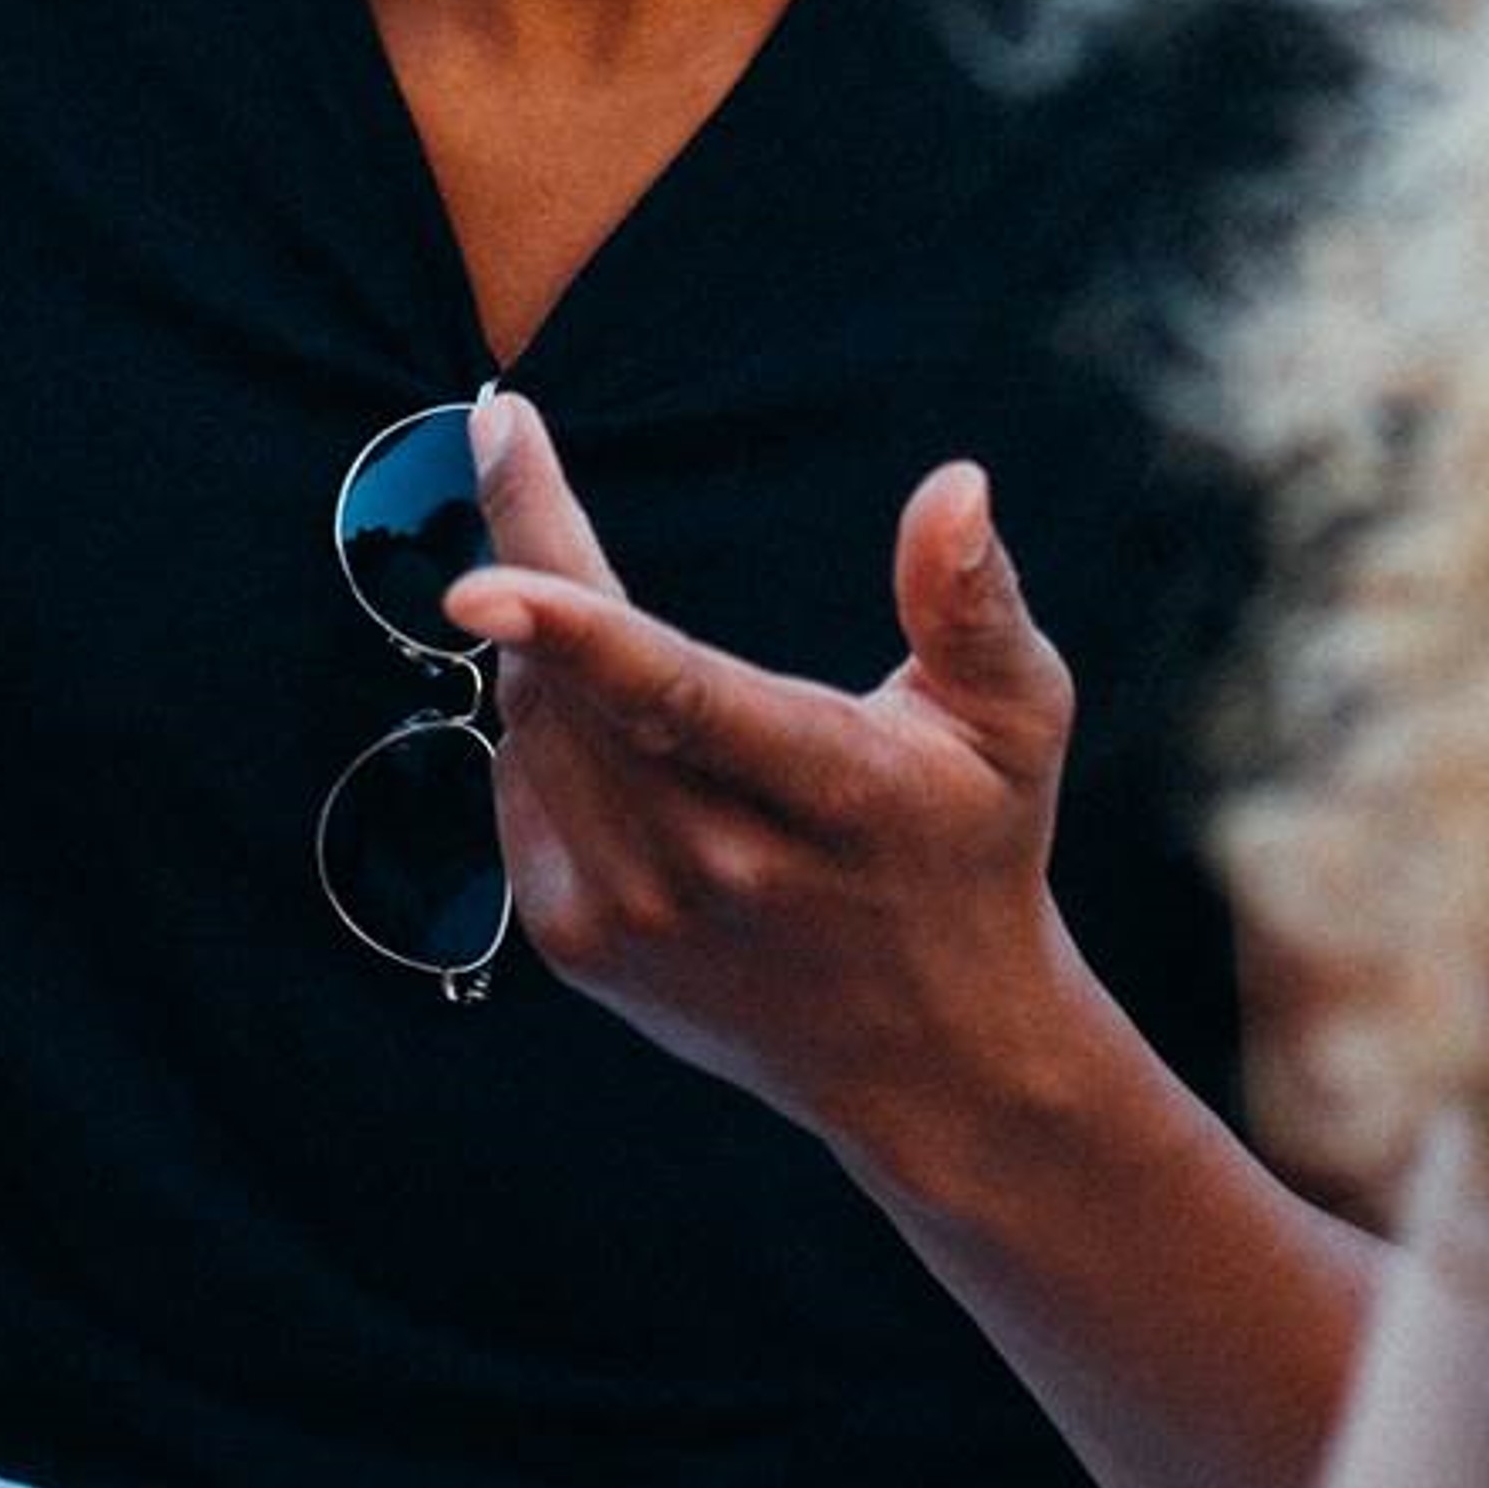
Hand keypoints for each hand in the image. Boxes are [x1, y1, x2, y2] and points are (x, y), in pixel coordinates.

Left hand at [446, 386, 1096, 1183]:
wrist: (928, 1057)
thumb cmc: (970, 851)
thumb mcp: (1012, 721)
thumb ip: (974, 601)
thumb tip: (956, 485)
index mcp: (826, 794)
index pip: (675, 699)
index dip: (571, 631)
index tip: (476, 575)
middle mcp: (715, 869)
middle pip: (572, 686)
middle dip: (523, 541)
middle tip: (509, 430)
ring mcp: (634, 918)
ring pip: (532, 722)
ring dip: (541, 636)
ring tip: (605, 609)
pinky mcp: (579, 946)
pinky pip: (518, 779)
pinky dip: (545, 722)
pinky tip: (618, 727)